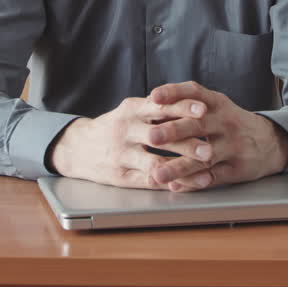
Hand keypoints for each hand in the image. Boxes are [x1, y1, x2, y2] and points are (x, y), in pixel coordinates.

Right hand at [48, 95, 210, 188]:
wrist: (78, 147)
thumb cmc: (115, 126)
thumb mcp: (131, 111)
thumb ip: (158, 109)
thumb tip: (195, 101)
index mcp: (131, 109)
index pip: (160, 106)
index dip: (183, 107)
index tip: (204, 109)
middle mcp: (125, 130)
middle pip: (160, 136)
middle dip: (188, 143)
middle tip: (210, 148)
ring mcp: (121, 154)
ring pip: (156, 162)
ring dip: (182, 167)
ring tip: (205, 170)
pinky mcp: (120, 175)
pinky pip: (148, 180)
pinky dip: (170, 183)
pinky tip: (187, 185)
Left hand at [146, 80, 287, 191]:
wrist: (271, 140)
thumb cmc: (230, 122)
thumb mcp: (215, 107)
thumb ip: (187, 105)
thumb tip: (150, 102)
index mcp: (217, 103)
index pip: (195, 92)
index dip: (174, 93)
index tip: (153, 97)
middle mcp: (226, 121)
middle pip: (198, 125)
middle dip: (174, 131)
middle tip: (152, 137)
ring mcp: (234, 146)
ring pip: (204, 156)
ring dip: (180, 166)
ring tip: (158, 174)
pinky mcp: (239, 168)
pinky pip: (214, 176)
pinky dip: (195, 182)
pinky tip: (177, 186)